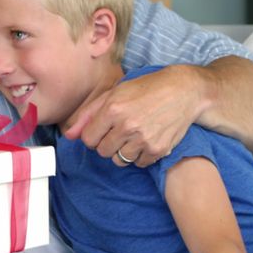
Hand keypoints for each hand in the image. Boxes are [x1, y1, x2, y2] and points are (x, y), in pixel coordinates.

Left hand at [63, 66, 199, 167]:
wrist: (184, 92)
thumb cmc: (147, 89)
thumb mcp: (115, 93)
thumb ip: (89, 114)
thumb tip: (69, 135)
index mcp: (113, 109)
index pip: (88, 139)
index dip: (93, 135)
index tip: (103, 129)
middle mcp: (127, 126)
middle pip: (102, 151)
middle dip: (107, 143)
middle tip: (120, 130)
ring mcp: (143, 139)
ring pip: (119, 160)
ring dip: (123, 151)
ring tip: (134, 135)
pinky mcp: (158, 149)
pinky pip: (138, 163)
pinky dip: (140, 155)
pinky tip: (147, 139)